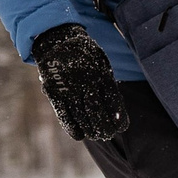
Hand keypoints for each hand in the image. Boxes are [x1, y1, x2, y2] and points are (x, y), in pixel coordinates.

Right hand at [32, 23, 127, 142]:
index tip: (122, 127)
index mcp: (101, 75)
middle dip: (104, 128)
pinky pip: (63, 113)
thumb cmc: (85, 55)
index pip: (113, 101)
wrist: (57, 41)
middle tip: (108, 134)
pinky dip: (71, 127)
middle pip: (97, 112)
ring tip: (97, 135)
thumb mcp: (101, 63)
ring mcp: (69, 88)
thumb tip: (115, 108)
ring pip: (81, 116)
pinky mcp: (55, 92)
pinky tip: (79, 135)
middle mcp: (85, 83)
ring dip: (90, 129)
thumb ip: (107, 83)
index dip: (118, 117)